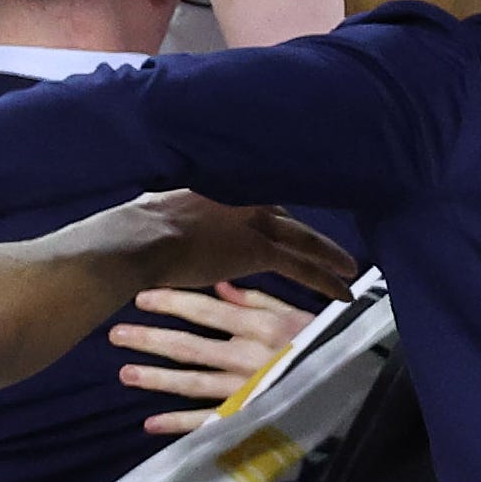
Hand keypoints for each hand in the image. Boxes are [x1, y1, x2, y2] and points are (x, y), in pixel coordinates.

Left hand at [110, 279, 313, 435]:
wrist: (360, 386)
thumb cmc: (328, 345)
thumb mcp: (300, 316)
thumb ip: (260, 300)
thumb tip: (220, 286)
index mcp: (263, 326)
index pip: (207, 310)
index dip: (172, 302)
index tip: (139, 296)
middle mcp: (251, 357)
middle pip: (190, 346)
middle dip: (150, 339)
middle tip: (114, 334)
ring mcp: (248, 390)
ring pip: (193, 382)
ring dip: (156, 378)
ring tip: (124, 374)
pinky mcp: (251, 418)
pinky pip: (211, 423)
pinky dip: (180, 425)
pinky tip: (150, 425)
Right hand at [130, 193, 355, 305]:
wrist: (135, 240)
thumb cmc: (131, 229)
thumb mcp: (152, 207)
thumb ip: (164, 208)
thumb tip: (151, 208)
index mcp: (219, 189)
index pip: (257, 203)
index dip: (273, 218)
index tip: (282, 227)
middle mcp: (243, 200)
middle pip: (285, 219)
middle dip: (305, 236)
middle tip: (325, 250)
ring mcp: (254, 223)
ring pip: (302, 239)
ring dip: (328, 255)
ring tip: (349, 268)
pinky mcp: (259, 250)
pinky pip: (301, 266)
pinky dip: (324, 280)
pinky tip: (343, 292)